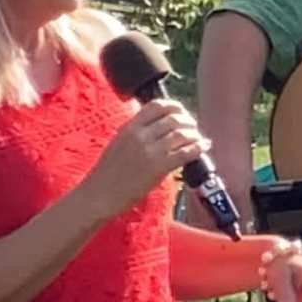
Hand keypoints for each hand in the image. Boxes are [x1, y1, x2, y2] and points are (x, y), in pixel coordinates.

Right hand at [92, 99, 207, 205]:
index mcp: (129, 127)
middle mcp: (140, 135)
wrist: (98, 195)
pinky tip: (202, 148)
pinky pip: (185, 153)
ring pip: (182, 134)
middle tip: (192, 128)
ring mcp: (150, 151)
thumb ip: (136, 131)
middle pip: (173, 118)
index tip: (181, 112)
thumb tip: (157, 124)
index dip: (174, 106)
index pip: (156, 105)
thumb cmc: (106, 173)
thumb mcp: (118, 142)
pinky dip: (198, 148)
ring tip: (198, 139)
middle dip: (188, 121)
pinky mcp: (158, 167)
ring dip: (195, 135)